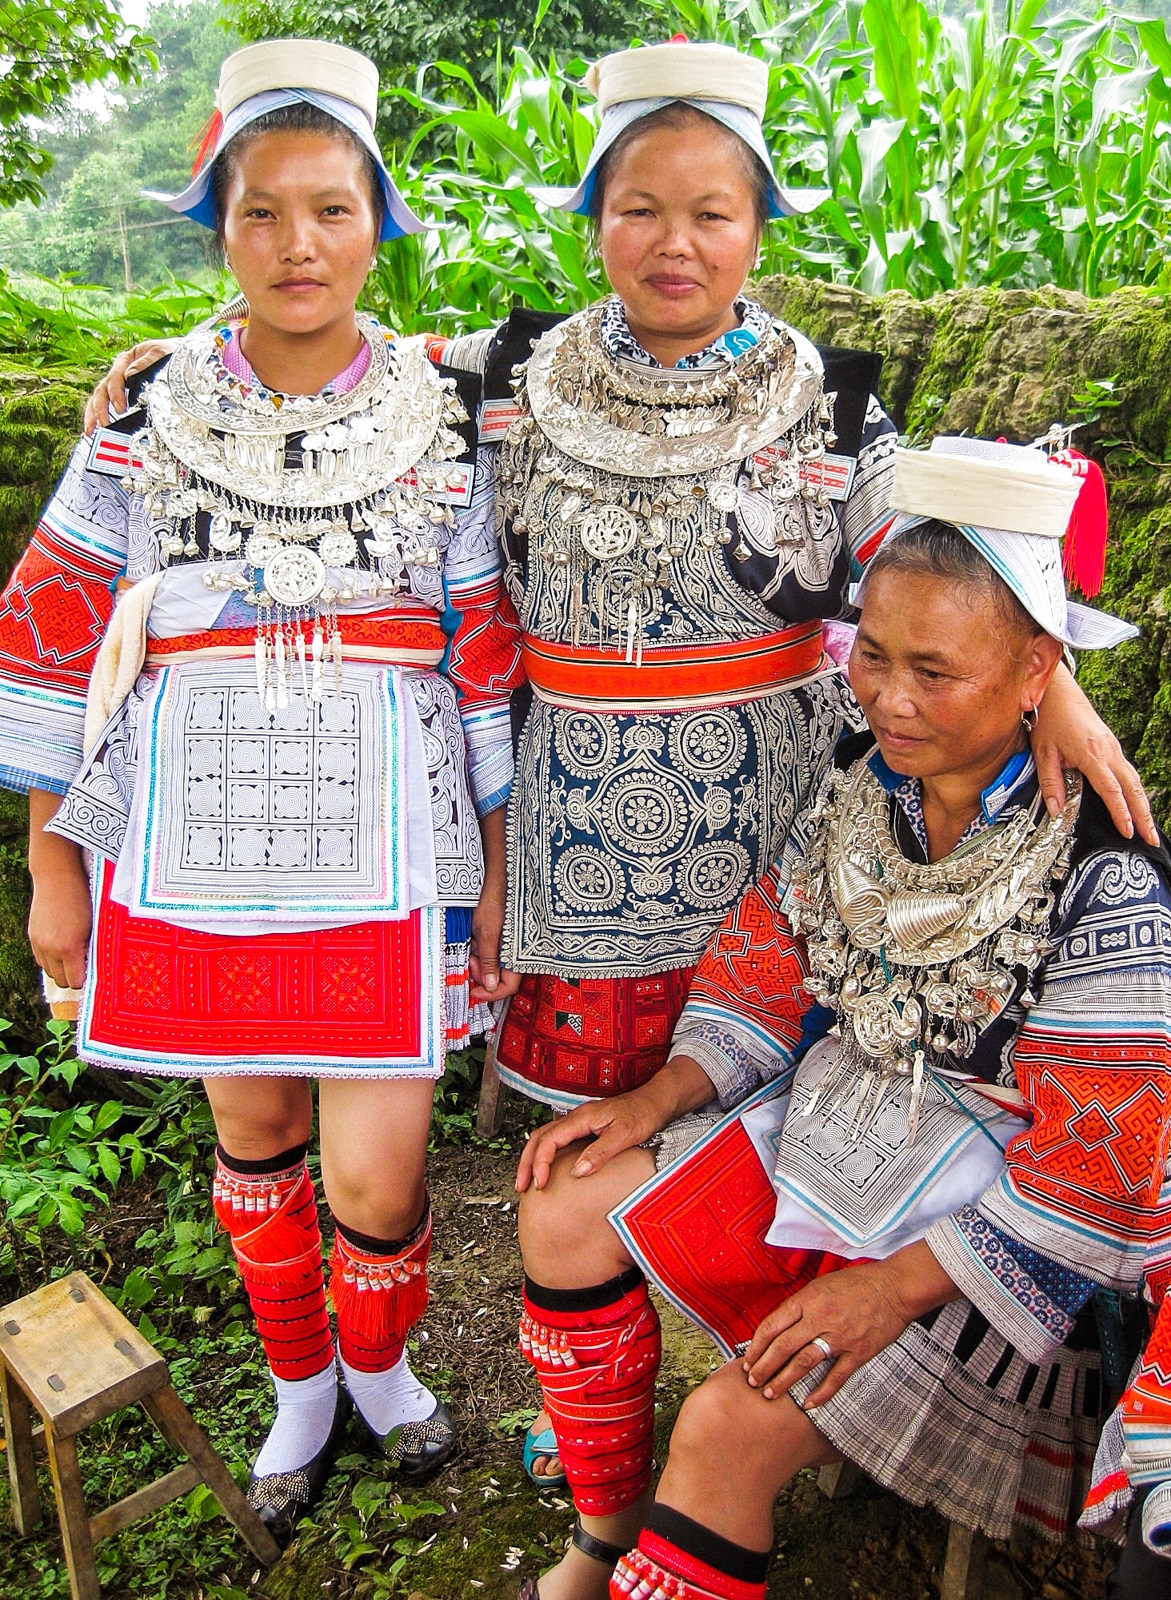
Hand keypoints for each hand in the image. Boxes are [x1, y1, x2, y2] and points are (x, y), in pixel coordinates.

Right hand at [28, 867, 91, 990]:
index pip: (76, 980)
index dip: (86, 980)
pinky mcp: (32, 937)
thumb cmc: (83, 898)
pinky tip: (61, 949)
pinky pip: (40, 959)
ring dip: (61, 969)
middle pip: (61, 980)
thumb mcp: (94, 925)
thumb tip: (95, 967)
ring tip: (74, 957)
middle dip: (73, 977)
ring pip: (49, 971)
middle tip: (85, 966)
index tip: (94, 974)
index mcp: (69, 947)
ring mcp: (38, 943)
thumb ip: (92, 948)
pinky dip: (51, 959)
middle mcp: (50, 949)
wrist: (58, 876)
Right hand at [83, 340, 176, 431]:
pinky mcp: (122, 396)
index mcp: (125, 361)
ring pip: (99, 399)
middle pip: (102, 390)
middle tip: (104, 425)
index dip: (116, 394)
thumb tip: (129, 375)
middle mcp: (118, 373)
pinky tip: (94, 431)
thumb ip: (146, 362)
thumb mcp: (160, 353)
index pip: (115, 378)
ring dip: (93, 416)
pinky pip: (106, 407)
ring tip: (90, 432)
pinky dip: (98, 418)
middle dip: (100, 409)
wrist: (179, 356)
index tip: (120, 409)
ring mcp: (118, 385)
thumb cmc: (170, 353)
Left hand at [469, 805, 517, 1001]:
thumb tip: (491, 987)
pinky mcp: (505, 931)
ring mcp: (511, 940)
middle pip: (499, 977)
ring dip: (478, 958)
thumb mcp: (486, 930)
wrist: (500, 869)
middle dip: (480, 974)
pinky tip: (474, 934)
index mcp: (519, 951)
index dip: (490, 994)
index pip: (509, 987)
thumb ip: (488, 960)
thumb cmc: (495, 897)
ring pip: (493, 962)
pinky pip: (492, 948)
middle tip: (468, 960)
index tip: (471, 991)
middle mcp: (518, 948)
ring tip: (470, 942)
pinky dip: (480, 946)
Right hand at [516, 1091, 666, 1193]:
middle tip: (521, 1186)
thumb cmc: (643, 1115)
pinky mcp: (585, 1126)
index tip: (540, 1183)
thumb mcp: (625, 1136)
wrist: (655, 1102)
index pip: (550, 1140)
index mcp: (583, 1117)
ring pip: (545, 1136)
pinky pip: (557, 1138)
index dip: (540, 1162)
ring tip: (527, 1180)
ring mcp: (580, 1121)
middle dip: (527, 1162)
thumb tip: (576, 1172)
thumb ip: (600, 1152)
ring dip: (533, 1157)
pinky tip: (546, 1166)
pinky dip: (545, 1153)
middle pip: (540, 1136)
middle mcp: (577, 1117)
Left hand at [742, 1242, 957, 1408]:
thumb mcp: (821, 1285)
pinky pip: (836, 1377)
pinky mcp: (858, 1352)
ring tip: (771, 1393)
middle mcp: (819, 1318)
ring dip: (784, 1380)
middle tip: (753, 1381)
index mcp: (807, 1300)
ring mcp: (839, 1337)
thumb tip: (780, 1326)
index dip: (757, 1346)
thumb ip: (801, 1305)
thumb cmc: (856, 1284)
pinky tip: (808, 1404)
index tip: (748, 1360)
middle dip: (764, 1366)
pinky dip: (821, 1393)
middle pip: (783, 1346)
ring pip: (804, 1362)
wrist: (893, 1288)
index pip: (772, 1325)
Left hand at [1034, 662, 1156, 844]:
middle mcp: (1108, 751)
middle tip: (1151, 838)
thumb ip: (1050, 783)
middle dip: (1143, 815)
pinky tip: (1137, 804)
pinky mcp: (1112, 746)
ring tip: (1148, 828)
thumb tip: (1056, 811)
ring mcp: (1113, 748)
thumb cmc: (1050, 719)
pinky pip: (1129, 772)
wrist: (1058, 693)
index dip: (1120, 812)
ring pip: (1134, 780)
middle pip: (1132, 787)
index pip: (1111, 789)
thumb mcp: (1043, 753)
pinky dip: (1136, 791)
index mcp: (1092, 753)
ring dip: (1143, 805)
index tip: (1127, 831)